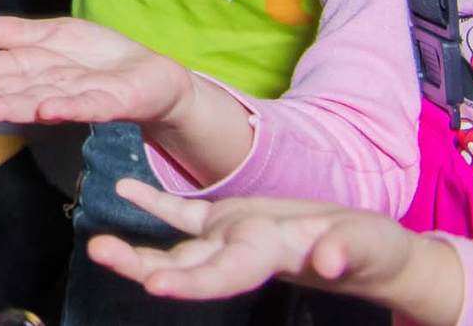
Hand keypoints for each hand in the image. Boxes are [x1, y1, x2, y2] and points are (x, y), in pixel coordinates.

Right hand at [0, 14, 196, 128]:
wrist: (156, 77)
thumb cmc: (103, 59)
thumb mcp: (59, 35)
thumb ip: (22, 34)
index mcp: (37, 69)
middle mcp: (52, 87)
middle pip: (11, 91)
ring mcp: (80, 97)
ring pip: (37, 102)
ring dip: (7, 107)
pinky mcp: (113, 102)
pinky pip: (87, 105)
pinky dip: (66, 107)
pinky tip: (45, 109)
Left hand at [88, 183, 459, 314]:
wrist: (370, 249)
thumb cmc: (374, 250)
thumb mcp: (367, 246)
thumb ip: (345, 251)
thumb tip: (328, 260)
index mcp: (269, 259)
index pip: (223, 276)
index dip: (189, 282)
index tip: (155, 285)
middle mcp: (241, 255)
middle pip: (186, 268)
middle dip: (142, 267)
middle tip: (100, 254)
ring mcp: (232, 240)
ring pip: (177, 248)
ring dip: (138, 248)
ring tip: (98, 243)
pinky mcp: (231, 221)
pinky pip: (186, 215)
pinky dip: (156, 202)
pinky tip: (125, 188)